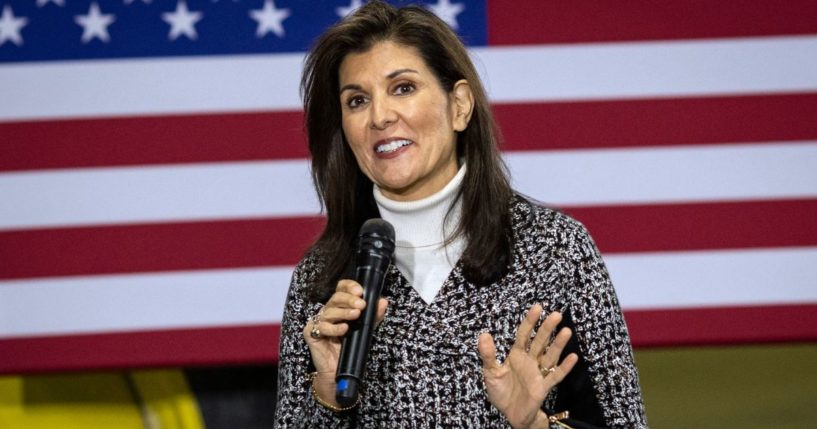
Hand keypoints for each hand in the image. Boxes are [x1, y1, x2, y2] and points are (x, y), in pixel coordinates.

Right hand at [303, 279, 387, 405]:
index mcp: (339, 306)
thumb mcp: (365, 329)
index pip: (341, 289)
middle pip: (335, 298)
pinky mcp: (311, 333)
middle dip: (349, 299)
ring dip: (344, 312)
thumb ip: (373, 315)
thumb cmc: (350, 347)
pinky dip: (334, 328)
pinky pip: (321, 327)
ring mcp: (318, 322)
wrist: (338, 371)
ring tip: (356, 315)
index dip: (349, 287)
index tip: (360, 291)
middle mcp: (328, 311)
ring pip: (329, 311)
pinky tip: (344, 329)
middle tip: (361, 304)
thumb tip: (383, 301)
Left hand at [478, 305, 577, 428]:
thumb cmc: (501, 390)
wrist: (510, 413)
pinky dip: (564, 367)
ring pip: (550, 356)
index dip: (530, 321)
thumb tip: (484, 334)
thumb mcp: (490, 372)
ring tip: (567, 331)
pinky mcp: (543, 387)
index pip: (524, 334)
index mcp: (517, 354)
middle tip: (556, 314)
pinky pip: (555, 376)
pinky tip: (573, 357)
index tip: (538, 307)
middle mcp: (530, 360)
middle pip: (540, 342)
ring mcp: (538, 373)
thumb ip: (488, 355)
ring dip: (558, 344)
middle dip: (547, 328)